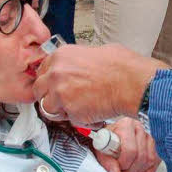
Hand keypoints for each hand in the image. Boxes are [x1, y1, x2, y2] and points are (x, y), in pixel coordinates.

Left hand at [33, 43, 166, 124]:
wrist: (132, 83)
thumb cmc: (122, 67)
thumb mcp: (96, 52)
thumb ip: (79, 61)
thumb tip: (79, 65)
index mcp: (61, 55)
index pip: (42, 70)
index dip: (49, 80)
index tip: (54, 85)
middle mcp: (56, 73)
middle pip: (39, 89)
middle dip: (49, 96)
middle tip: (62, 100)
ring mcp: (61, 93)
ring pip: (48, 108)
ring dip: (61, 110)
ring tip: (79, 108)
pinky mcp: (70, 111)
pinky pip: (68, 120)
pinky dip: (79, 120)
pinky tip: (92, 112)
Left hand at [97, 116, 159, 171]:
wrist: (110, 136)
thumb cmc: (106, 140)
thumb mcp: (101, 149)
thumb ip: (107, 162)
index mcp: (126, 125)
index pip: (130, 150)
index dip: (123, 163)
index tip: (117, 166)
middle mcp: (140, 127)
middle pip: (141, 156)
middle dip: (131, 169)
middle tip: (122, 171)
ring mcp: (149, 135)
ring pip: (150, 159)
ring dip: (139, 171)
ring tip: (128, 170)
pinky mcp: (155, 144)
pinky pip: (156, 161)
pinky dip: (149, 171)